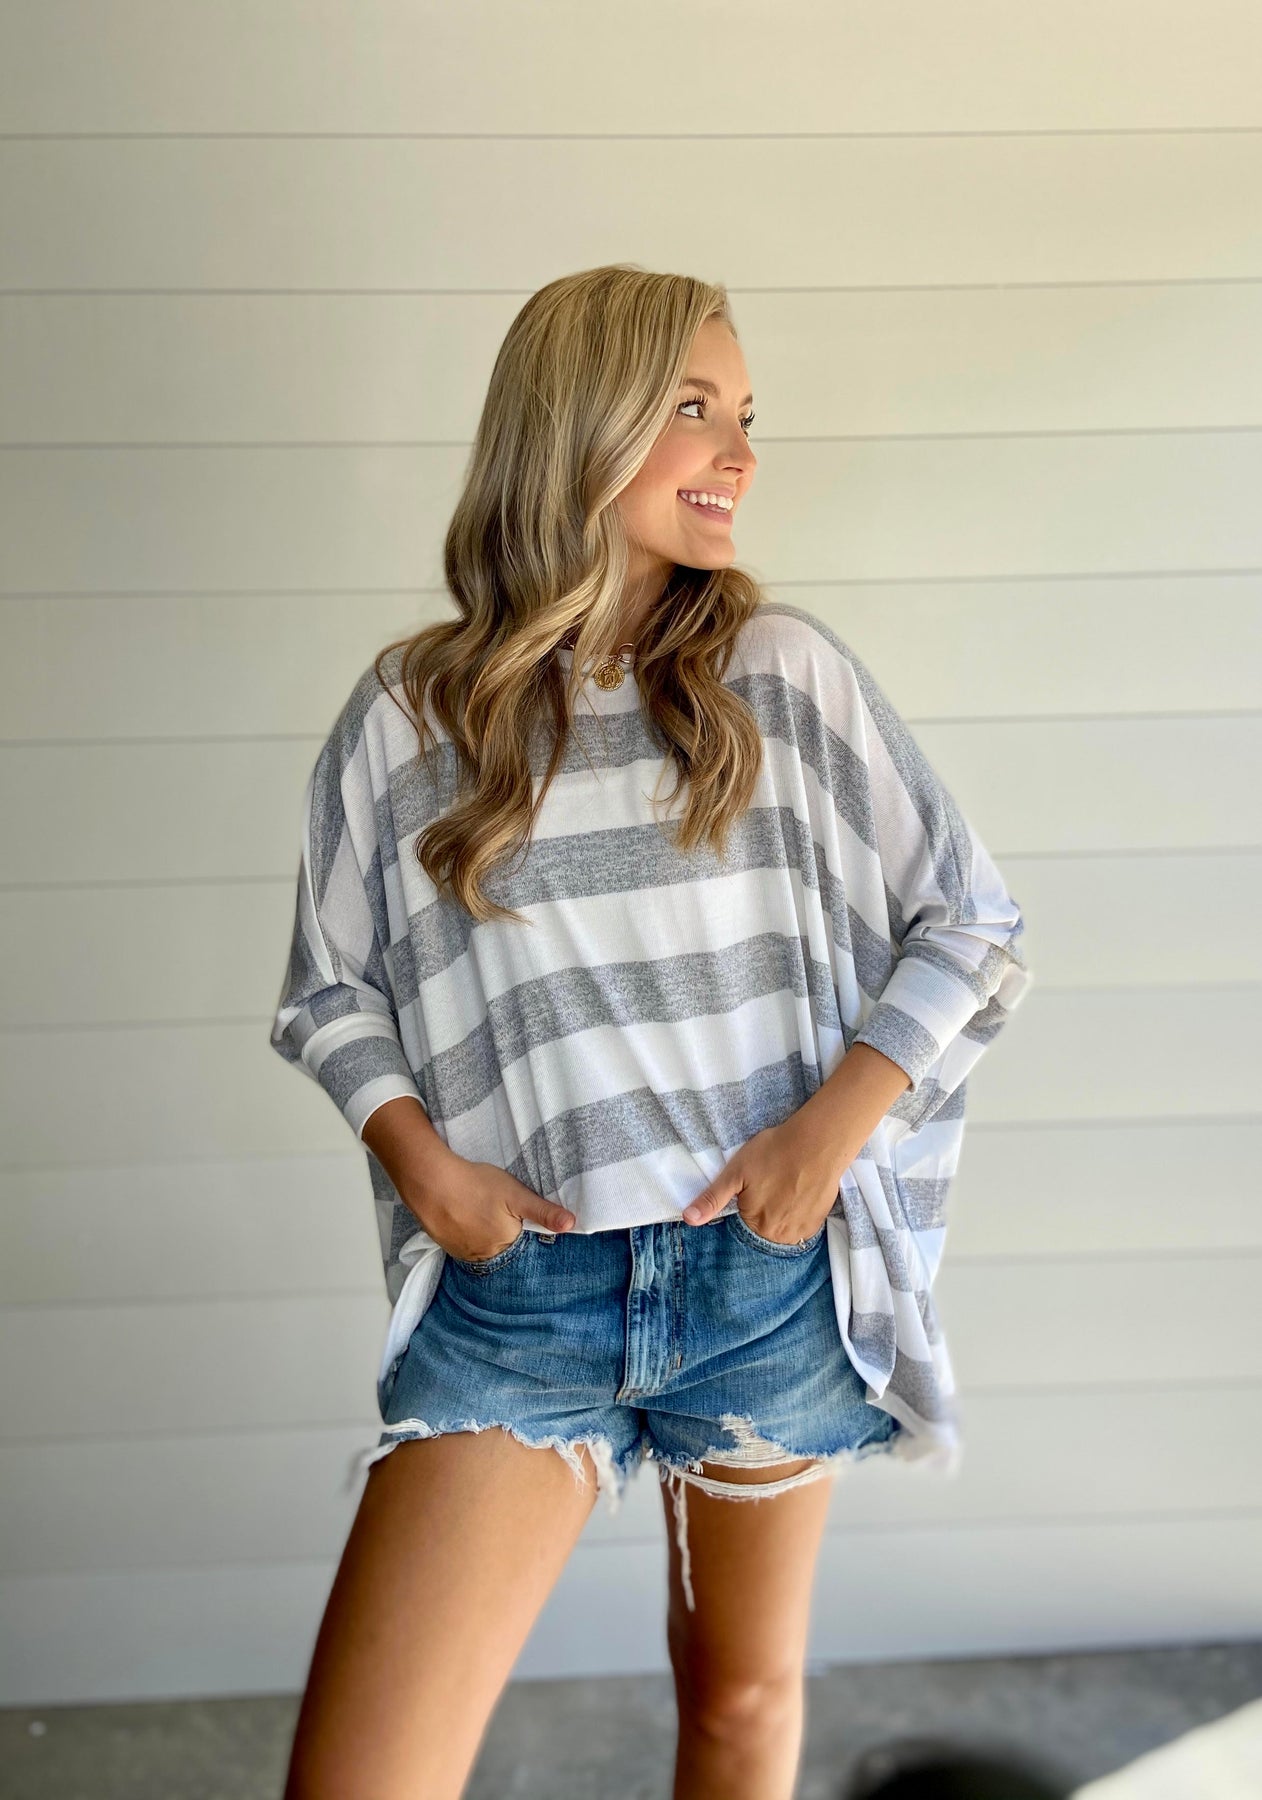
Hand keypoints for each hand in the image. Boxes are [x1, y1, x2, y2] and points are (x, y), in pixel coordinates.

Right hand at [408, 1156, 575, 1262]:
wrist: (431, 1182)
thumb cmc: (477, 1185)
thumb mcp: (516, 1194)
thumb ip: (543, 1212)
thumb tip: (572, 1225)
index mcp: (506, 1245)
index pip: (523, 1242)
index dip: (521, 1227)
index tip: (514, 1214)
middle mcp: (486, 1257)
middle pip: (502, 1246)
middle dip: (502, 1231)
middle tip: (493, 1207)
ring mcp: (463, 1253)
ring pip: (482, 1246)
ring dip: (483, 1233)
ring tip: (479, 1210)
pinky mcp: (446, 1246)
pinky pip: (463, 1244)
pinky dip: (466, 1233)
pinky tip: (463, 1214)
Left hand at [680, 1118, 842, 1243]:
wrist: (817, 1143)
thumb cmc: (773, 1153)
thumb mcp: (735, 1173)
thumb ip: (712, 1199)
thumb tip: (688, 1220)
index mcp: (756, 1225)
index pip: (745, 1221)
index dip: (748, 1200)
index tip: (758, 1183)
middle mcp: (780, 1235)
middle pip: (765, 1226)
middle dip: (765, 1207)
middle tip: (773, 1181)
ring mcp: (802, 1230)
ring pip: (784, 1227)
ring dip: (783, 1211)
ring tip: (787, 1185)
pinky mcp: (819, 1221)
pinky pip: (802, 1224)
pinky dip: (800, 1211)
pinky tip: (800, 1191)